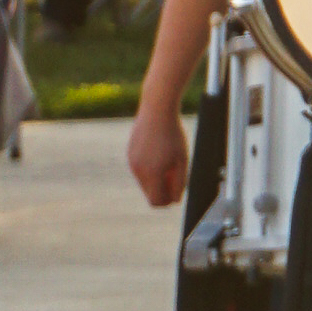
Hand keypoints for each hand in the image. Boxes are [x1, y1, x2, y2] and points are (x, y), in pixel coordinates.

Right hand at [128, 98, 188, 212]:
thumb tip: (175, 200)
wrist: (156, 109)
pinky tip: (159, 151)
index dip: (168, 200)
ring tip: (168, 159)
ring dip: (156, 177)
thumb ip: (180, 182)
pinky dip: (150, 167)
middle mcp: (138, 170)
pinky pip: (140, 169)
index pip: (156, 202)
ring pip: (144, 181)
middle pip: (150, 193)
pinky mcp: (129, 153)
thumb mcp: (182, 159)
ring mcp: (131, 162)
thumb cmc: (173, 134)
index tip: (177, 190)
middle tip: (175, 173)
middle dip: (162, 189)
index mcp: (152, 173)